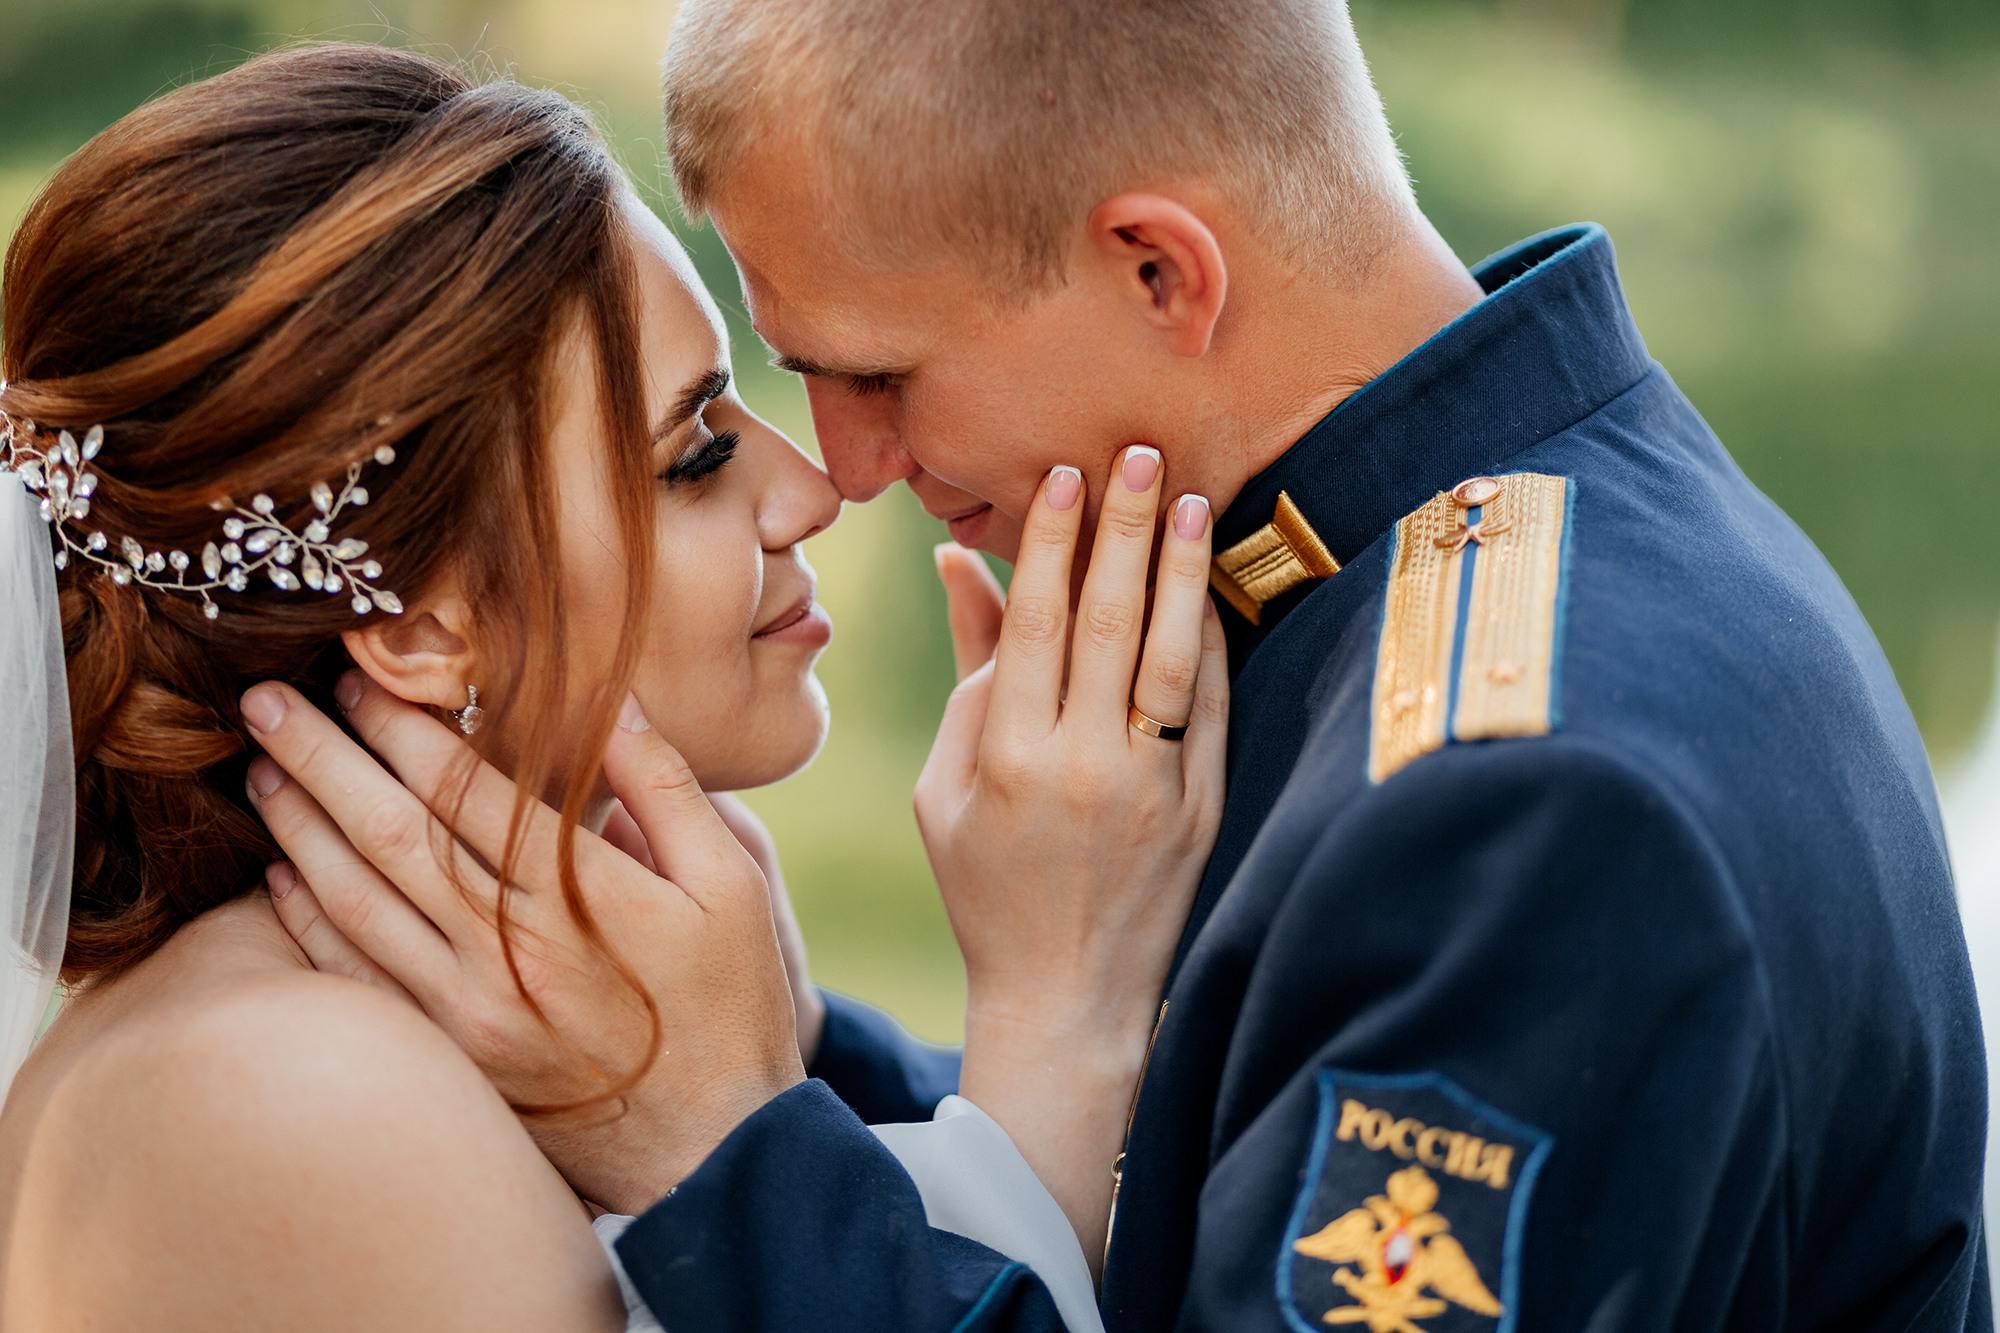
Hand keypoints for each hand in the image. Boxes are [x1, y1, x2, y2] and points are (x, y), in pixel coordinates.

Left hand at [243, 679, 804, 1213]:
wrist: (715, 1146)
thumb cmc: (729, 1005)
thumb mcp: (733, 885)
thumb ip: (668, 790)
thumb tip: (614, 702)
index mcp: (578, 900)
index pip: (465, 791)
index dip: (404, 726)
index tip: (361, 676)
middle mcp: (509, 952)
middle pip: (392, 836)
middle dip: (323, 759)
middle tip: (266, 702)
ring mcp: (471, 1012)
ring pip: (360, 904)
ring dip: (301, 831)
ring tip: (262, 772)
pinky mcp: (453, 1058)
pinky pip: (362, 982)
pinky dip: (311, 926)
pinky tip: (283, 879)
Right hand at [916, 446, 1227, 1271]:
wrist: (1068, 996)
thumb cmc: (988, 888)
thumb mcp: (947, 788)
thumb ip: (968, 674)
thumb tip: (963, 564)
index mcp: (1010, 758)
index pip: (1037, 625)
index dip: (1051, 544)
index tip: (1064, 476)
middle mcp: (1084, 767)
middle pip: (1110, 623)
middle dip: (1124, 530)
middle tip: (1139, 453)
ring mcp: (1152, 789)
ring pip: (1174, 657)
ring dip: (1183, 572)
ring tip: (1191, 500)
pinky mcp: (1203, 808)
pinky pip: (1212, 709)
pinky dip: (1212, 643)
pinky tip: (1211, 589)